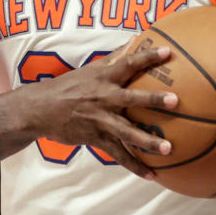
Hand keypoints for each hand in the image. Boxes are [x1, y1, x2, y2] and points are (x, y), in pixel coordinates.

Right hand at [14, 42, 177, 178]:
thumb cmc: (69, 85)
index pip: (129, 63)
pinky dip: (135, 166)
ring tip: (168, 149)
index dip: (148, 56)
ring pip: (127, 132)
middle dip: (152, 100)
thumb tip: (135, 39)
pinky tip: (152, 175)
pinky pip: (119, 154)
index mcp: (105, 77)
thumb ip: (115, 56)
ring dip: (148, 141)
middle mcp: (105, 98)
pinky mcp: (97, 138)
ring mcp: (101, 120)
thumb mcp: (91, 69)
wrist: (40, 109)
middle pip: (132, 99)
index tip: (169, 52)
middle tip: (175, 101)